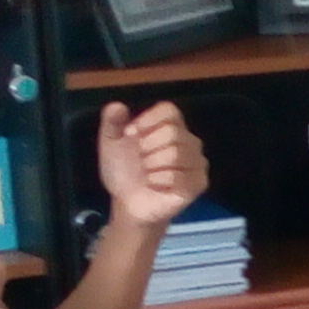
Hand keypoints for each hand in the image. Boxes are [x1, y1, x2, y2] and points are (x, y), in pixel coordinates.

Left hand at [95, 101, 208, 230]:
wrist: (127, 203)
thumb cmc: (124, 171)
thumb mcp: (111, 143)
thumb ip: (112, 122)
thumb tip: (116, 105)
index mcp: (171, 126)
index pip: (169, 110)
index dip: (146, 120)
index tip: (130, 134)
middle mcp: (189, 141)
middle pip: (172, 131)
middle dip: (147, 148)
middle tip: (140, 160)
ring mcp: (197, 163)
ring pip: (176, 154)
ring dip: (151, 167)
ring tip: (147, 174)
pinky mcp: (198, 184)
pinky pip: (179, 177)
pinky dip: (159, 182)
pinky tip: (155, 186)